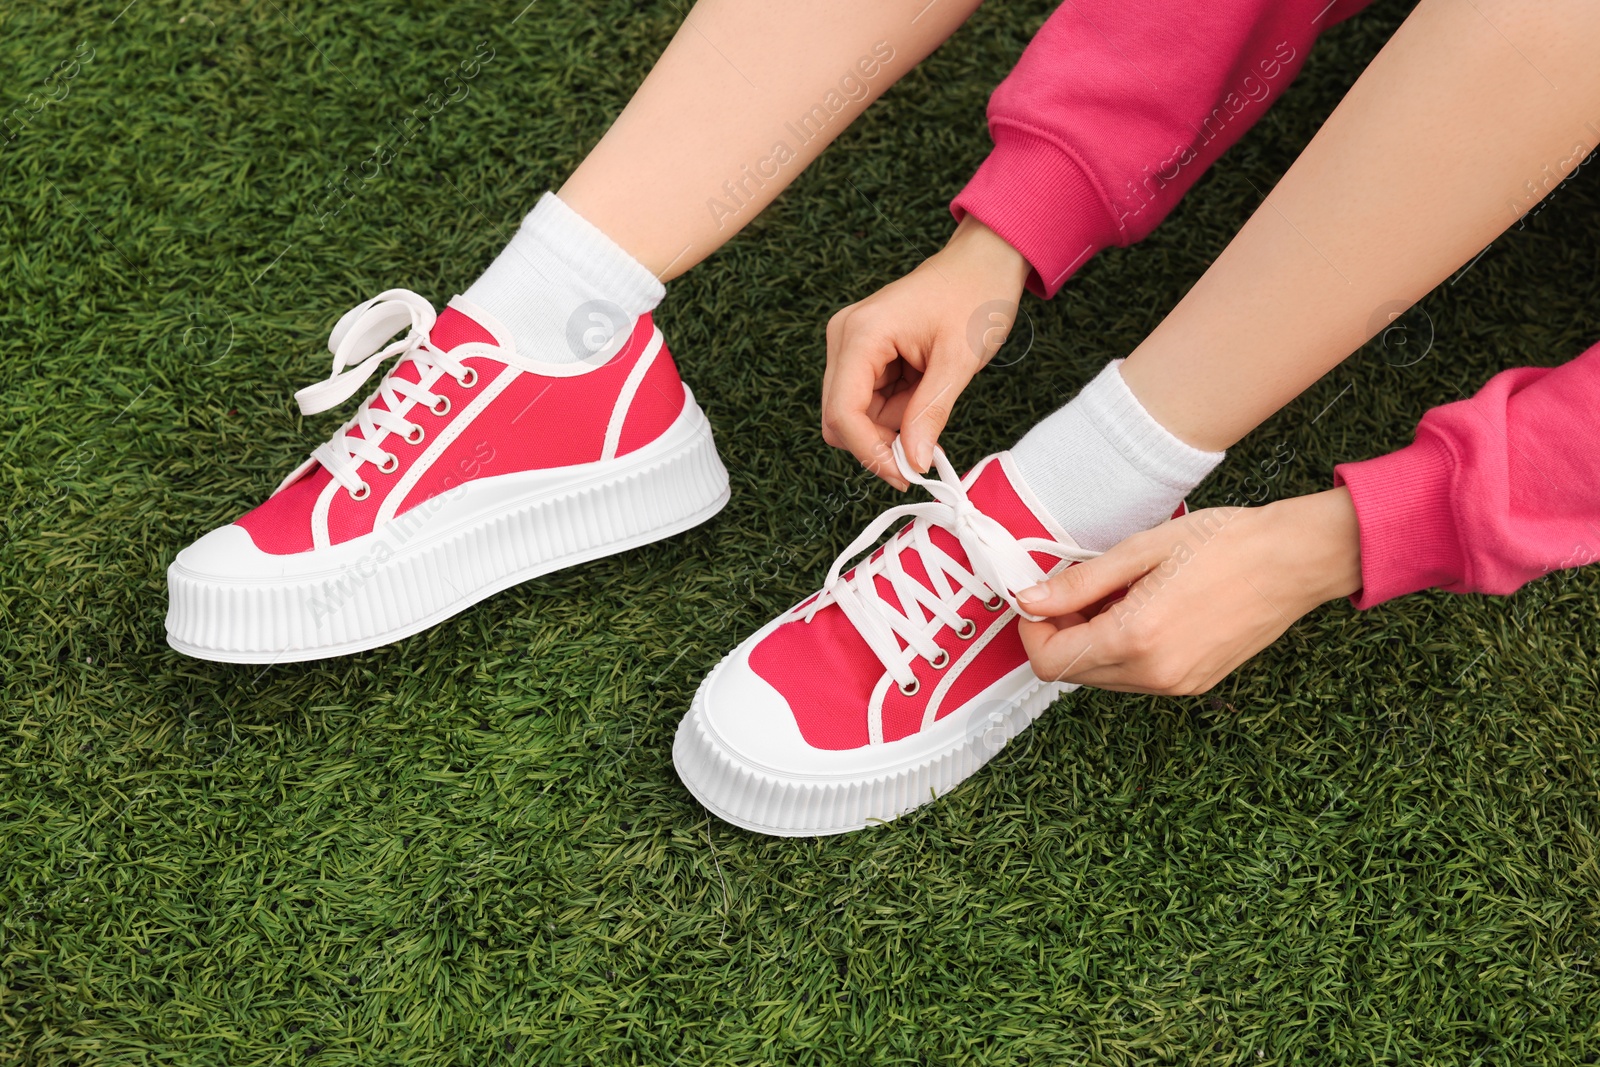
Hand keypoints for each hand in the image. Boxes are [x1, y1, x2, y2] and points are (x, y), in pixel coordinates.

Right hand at [821, 216, 1030, 489]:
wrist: (984, 263)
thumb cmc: (974, 296)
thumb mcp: (958, 361)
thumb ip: (930, 413)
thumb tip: (912, 463)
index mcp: (861, 334)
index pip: (842, 411)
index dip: (868, 452)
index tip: (905, 474)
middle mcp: (845, 338)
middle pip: (840, 418)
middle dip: (878, 442)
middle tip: (924, 449)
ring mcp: (851, 345)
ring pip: (855, 415)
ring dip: (890, 426)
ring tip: (931, 401)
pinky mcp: (863, 354)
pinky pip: (868, 402)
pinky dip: (895, 413)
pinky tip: (922, 394)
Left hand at [1015, 488, 1363, 694]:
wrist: (1294, 560)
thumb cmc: (1222, 542)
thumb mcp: (1139, 550)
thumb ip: (1079, 583)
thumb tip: (1029, 600)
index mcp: (1135, 639)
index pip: (1051, 662)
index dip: (1033, 631)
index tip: (1038, 598)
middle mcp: (1154, 674)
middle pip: (1073, 674)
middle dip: (1061, 635)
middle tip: (1076, 590)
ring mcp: (1177, 685)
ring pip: (1103, 678)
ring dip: (1091, 643)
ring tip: (1116, 595)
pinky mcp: (1195, 683)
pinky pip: (1136, 677)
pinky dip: (1122, 650)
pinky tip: (1141, 611)